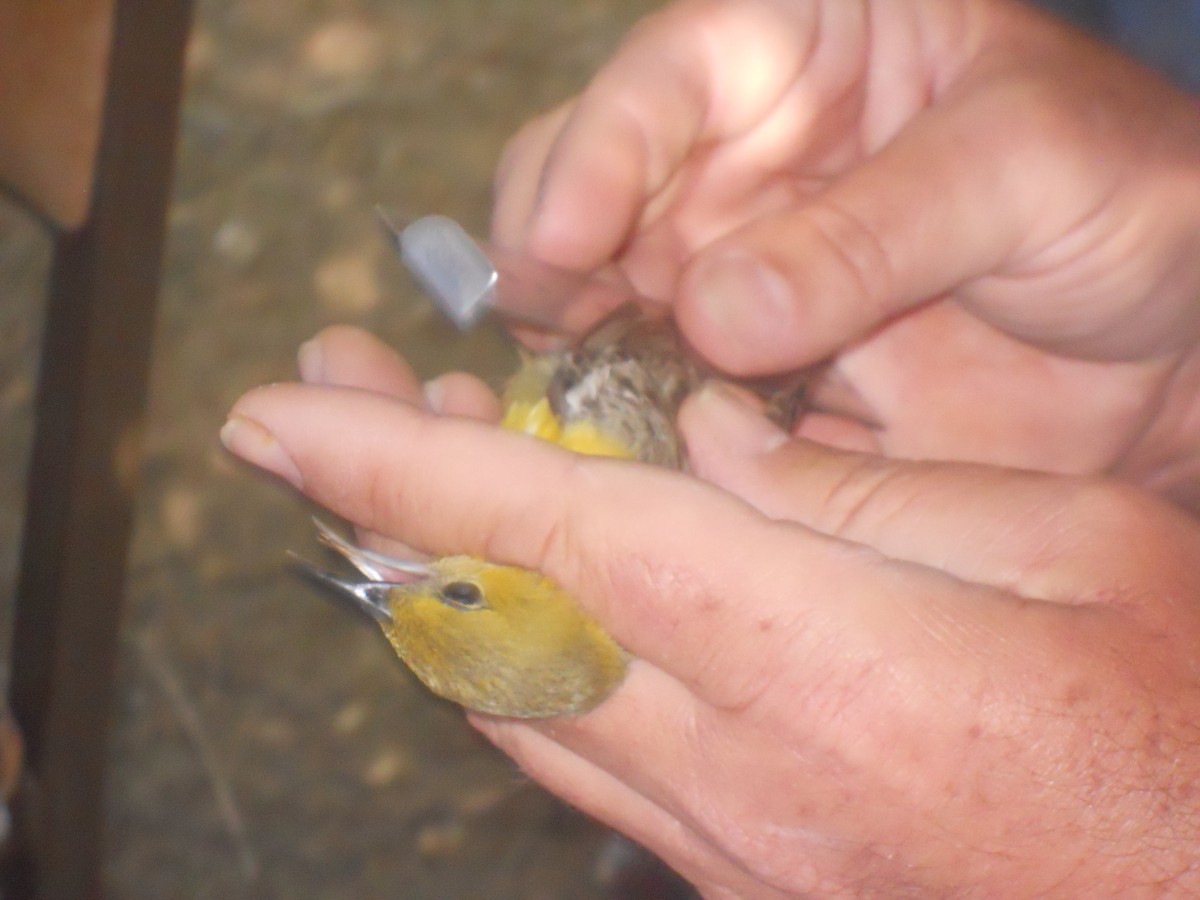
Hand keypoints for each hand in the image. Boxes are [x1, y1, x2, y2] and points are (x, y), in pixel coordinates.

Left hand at [224, 328, 1199, 895]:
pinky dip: (511, 665)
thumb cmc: (1182, 724)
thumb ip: (867, 493)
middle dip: (379, 510)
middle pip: (490, 628)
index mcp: (825, 660)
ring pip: (513, 703)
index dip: (396, 469)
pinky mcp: (742, 871)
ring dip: (432, 583)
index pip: (548, 541)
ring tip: (404, 480)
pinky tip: (503, 600)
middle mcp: (742, 770)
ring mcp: (730, 840)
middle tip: (319, 419)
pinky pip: (580, 760)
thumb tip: (719, 446)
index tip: (286, 415)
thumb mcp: (1074, 544)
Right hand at [492, 0, 1199, 505]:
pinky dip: (638, 438)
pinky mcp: (753, 382)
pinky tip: (626, 469)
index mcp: (799, 55)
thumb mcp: (1024, 170)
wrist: (1179, 344)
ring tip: (567, 412)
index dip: (597, 154)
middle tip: (544, 339)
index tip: (565, 244)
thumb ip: (876, 230)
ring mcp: (736, 281)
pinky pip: (667, 406)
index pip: (662, 81)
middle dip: (549, 265)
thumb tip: (713, 311)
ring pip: (605, 311)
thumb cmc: (1132, 196)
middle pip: (589, 196)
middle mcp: (740, 168)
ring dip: (575, 360)